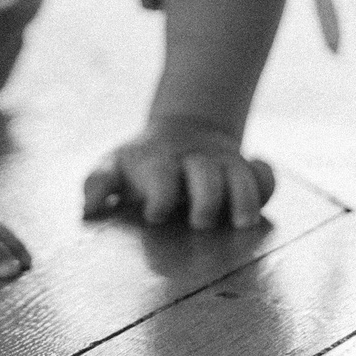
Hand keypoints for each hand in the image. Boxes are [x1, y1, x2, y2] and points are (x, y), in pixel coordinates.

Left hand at [82, 116, 276, 228]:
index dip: (159, 193)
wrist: (181, 133)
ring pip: (240, 175)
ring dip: (244, 196)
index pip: (161, 176)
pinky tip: (262, 192)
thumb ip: (98, 184)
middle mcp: (194, 164)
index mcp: (159, 164)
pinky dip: (267, 181)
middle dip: (206, 198)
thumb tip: (88, 208)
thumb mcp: (114, 167)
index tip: (154, 214)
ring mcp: (222, 166)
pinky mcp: (245, 170)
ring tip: (243, 222)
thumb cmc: (140, 165)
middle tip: (200, 222)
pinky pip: (264, 175)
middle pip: (205, 175)